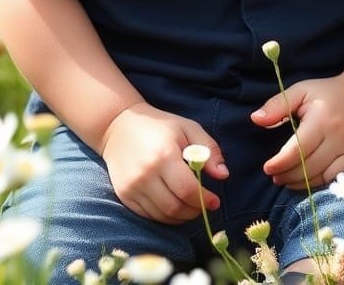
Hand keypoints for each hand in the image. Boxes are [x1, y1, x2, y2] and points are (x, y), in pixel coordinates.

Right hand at [99, 102, 227, 223]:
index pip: (187, 189)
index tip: (215, 202)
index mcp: (164, 156)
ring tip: (191, 206)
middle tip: (204, 205)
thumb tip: (224, 175)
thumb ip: (209, 150)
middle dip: (194, 211)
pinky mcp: (124, 195)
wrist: (119, 127)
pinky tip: (174, 206)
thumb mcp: (189, 129)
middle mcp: (146, 175)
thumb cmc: (160, 126)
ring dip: (181, 216)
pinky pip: (147, 215)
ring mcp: (132, 187)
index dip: (204, 200)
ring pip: (161, 215)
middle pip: (174, 207)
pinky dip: (164, 216)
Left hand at [252, 76, 343, 189]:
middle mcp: (338, 135)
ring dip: (299, 182)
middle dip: (286, 175)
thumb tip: (255, 119)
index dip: (280, 163)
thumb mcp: (302, 90)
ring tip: (285, 179)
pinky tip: (305, 179)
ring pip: (320, 175)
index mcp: (321, 118)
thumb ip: (278, 104)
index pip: (297, 149)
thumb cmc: (329, 93)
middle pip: (307, 166)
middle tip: (274, 175)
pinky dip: (317, 182)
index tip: (267, 168)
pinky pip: (334, 177)